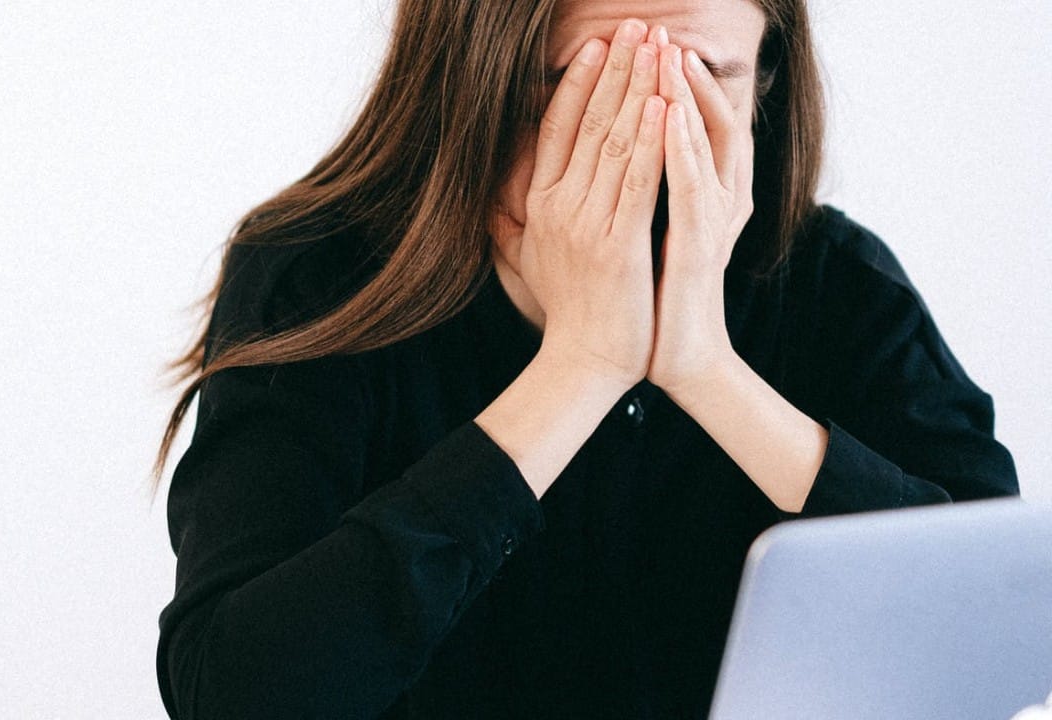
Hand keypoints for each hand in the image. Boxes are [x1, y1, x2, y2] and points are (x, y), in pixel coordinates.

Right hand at [508, 19, 665, 384]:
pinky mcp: (617, 245)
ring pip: (615, 142)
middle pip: (590, 123)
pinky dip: (651, 140)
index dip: (577, 82)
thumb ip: (520, 215)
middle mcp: (558, 207)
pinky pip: (637, 181)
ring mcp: (586, 224)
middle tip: (637, 25)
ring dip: (638, 87)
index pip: (557, 128)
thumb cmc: (567, 309)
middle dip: (616, 68)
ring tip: (657, 44)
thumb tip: (502, 187)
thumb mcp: (531, 255)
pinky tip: (664, 103)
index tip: (596, 44)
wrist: (584, 361)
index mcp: (540, 204)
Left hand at [645, 31, 755, 393]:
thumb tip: (587, 168)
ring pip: (700, 143)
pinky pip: (692, 187)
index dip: (657, 84)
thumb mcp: (634, 238)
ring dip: (682, 96)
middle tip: (654, 31)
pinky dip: (681, 148)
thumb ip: (624, 200)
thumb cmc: (650, 300)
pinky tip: (668, 115)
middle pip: (695, 121)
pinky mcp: (702, 244)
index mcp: (691, 194)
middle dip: (672, 74)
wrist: (676, 356)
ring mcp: (710, 219)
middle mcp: (710, 198)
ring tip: (665, 54)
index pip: (677, 124)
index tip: (631, 47)